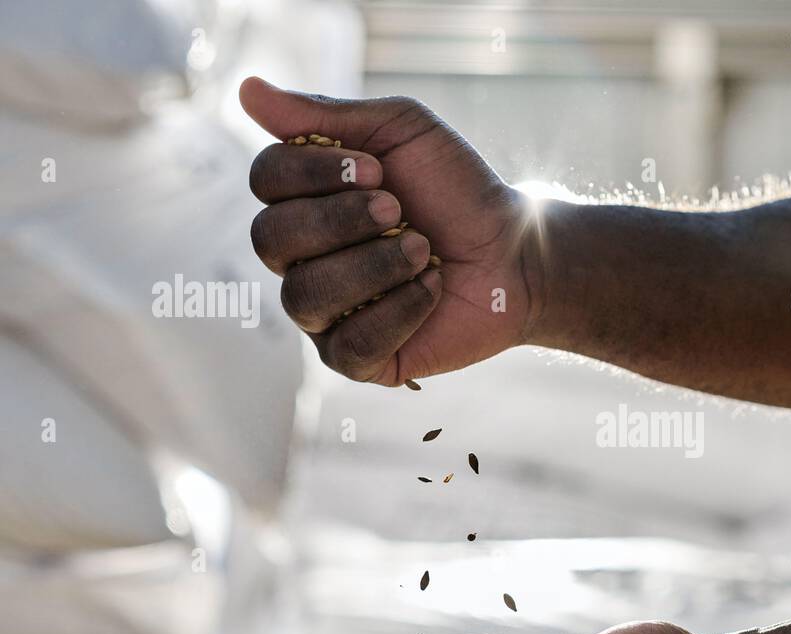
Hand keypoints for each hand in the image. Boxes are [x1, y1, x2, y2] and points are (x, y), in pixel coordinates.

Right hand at [239, 77, 539, 385]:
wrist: (516, 253)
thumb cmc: (458, 191)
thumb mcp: (402, 131)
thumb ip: (325, 114)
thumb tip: (246, 88)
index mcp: (304, 200)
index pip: (265, 181)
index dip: (315, 172)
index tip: (378, 169)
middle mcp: (301, 258)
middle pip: (271, 239)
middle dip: (342, 220)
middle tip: (399, 210)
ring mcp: (324, 313)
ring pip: (304, 296)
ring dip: (374, 265)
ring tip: (424, 251)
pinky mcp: (357, 359)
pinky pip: (349, 346)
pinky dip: (398, 312)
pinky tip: (431, 290)